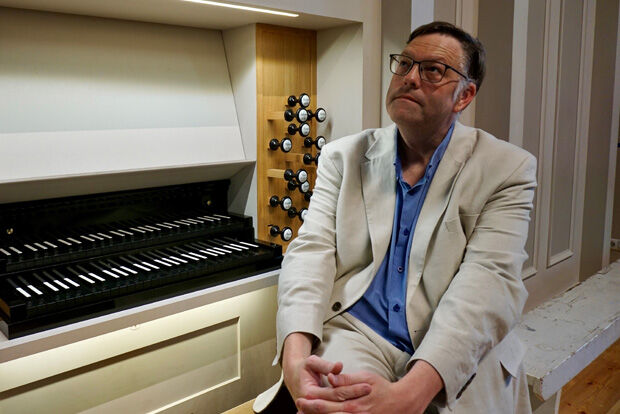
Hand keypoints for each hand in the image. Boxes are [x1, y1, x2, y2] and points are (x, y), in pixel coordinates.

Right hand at [285, 355, 371, 405]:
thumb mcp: (312, 362)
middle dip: (356, 399)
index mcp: (310, 393)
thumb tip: (339, 366)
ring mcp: (314, 412)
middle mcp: (311, 405)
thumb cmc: (303, 368)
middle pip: (338, 406)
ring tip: (369, 407)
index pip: (336, 393)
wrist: (293, 377)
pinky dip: (344, 413)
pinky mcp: (317, 413)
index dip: (352, 390)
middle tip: (371, 393)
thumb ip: (325, 365)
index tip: (368, 385)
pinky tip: (357, 412)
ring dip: (352, 411)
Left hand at [295, 360, 442, 413]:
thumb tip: (330, 378)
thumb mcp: (365, 378)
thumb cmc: (382, 388)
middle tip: (298, 407)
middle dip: (311, 410)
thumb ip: (346, 379)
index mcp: (352, 402)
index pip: (328, 400)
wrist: (401, 403)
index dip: (313, 400)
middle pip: (327, 413)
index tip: (301, 397)